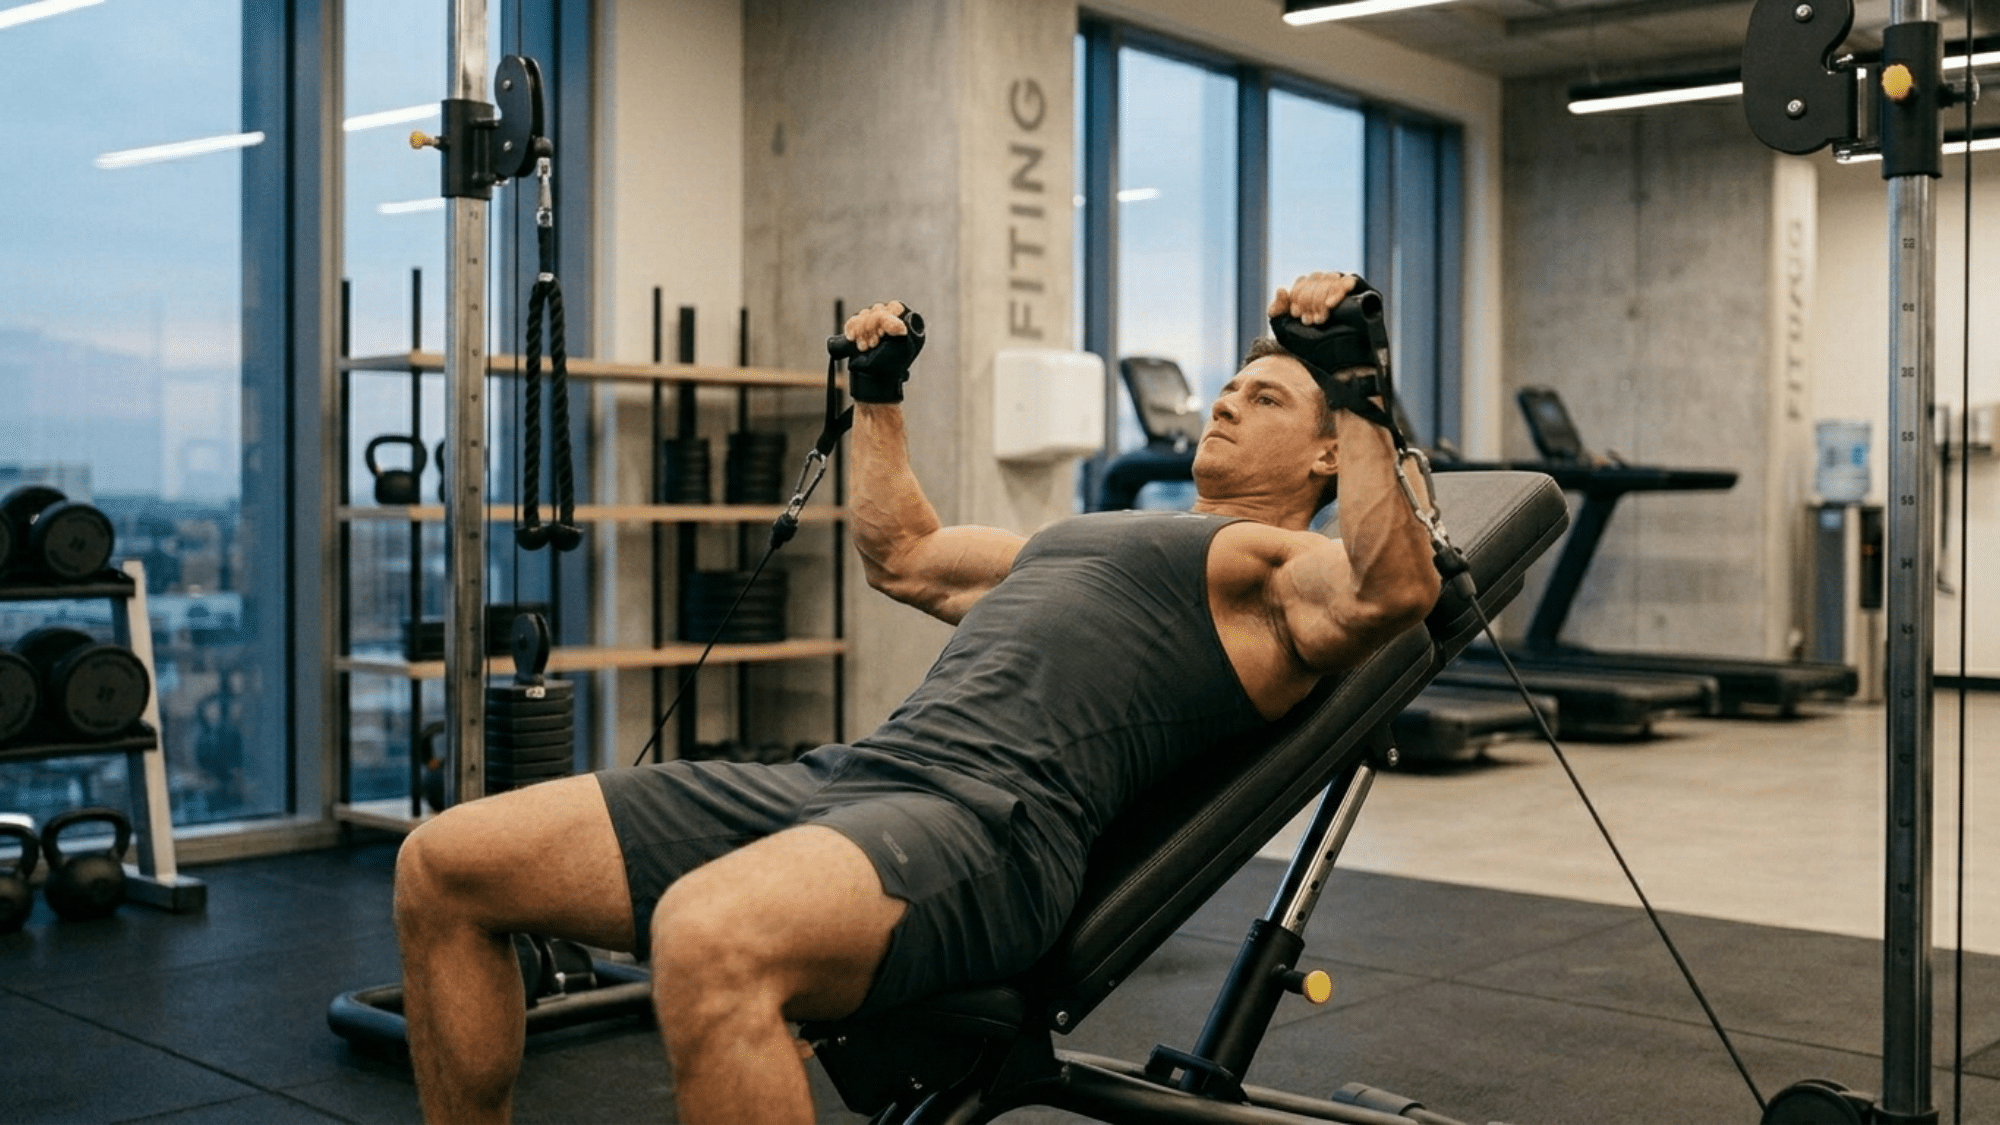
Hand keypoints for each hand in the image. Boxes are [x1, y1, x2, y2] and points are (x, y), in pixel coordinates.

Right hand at [836, 301, 924, 403]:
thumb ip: (897, 327)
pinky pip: (853, 321)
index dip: (886, 318)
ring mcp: (876, 326)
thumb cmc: (890, 367)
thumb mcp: (900, 347)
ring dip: (861, 332)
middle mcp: (892, 322)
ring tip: (865, 348)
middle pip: (877, 309)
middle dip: (871, 327)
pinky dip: (851, 330)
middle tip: (872, 345)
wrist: (871, 380)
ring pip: (864, 314)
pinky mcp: (861, 331)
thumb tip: (897, 321)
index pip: (894, 307)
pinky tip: (854, 341)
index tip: (882, 334)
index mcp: (906, 324)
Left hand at [1269, 272, 1383, 382]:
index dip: (1298, 296)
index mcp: (1313, 296)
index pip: (1303, 281)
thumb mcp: (1285, 331)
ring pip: (1331, 278)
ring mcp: (1348, 292)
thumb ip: (1276, 310)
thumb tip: (1282, 289)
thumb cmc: (1313, 350)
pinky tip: (1330, 305)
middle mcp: (1331, 291)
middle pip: (1316, 278)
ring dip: (1320, 298)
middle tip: (1310, 321)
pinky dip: (1338, 290)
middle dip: (1309, 299)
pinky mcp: (1366, 295)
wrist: (1336, 365)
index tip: (1297, 315)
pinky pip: (1351, 280)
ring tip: (1320, 320)